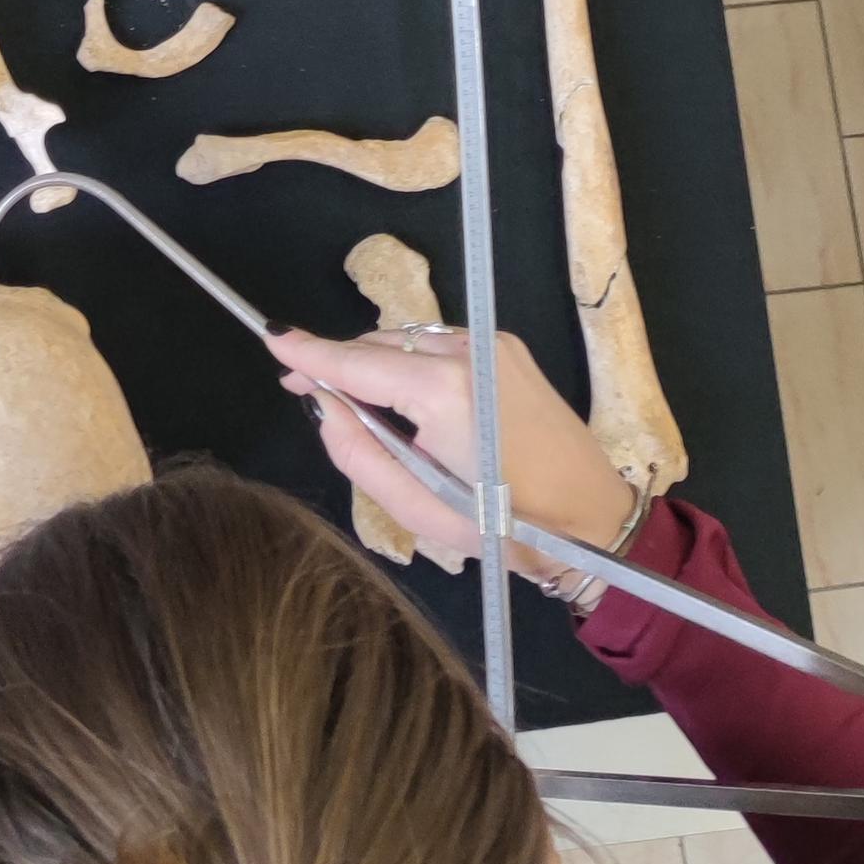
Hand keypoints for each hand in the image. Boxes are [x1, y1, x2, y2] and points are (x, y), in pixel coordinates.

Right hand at [271, 322, 635, 583]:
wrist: (591, 516)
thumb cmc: (503, 525)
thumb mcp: (416, 506)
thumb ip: (356, 451)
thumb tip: (320, 404)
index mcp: (442, 391)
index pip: (356, 362)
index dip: (309, 352)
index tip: (272, 338)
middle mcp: (466, 350)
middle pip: (380, 347)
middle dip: (344, 366)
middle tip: (315, 396)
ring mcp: (491, 343)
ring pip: (409, 343)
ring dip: (383, 368)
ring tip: (376, 415)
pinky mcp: (508, 347)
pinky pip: (440, 347)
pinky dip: (417, 367)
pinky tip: (419, 406)